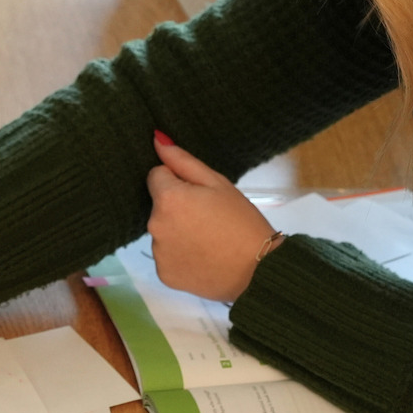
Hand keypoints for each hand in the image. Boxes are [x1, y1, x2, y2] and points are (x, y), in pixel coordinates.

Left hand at [147, 132, 279, 301]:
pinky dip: (181, 256)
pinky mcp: (164, 275)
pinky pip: (167, 256)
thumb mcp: (218, 183)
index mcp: (167, 199)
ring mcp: (158, 253)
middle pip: (159, 206)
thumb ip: (183, 161)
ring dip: (178, 232)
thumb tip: (156, 137)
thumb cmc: (242, 221)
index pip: (156, 176)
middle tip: (209, 218)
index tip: (201, 195)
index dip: (179, 181)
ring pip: (163, 231)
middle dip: (178, 207)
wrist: (258, 271)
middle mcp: (154, 225)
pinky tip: (203, 257)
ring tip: (208, 239)